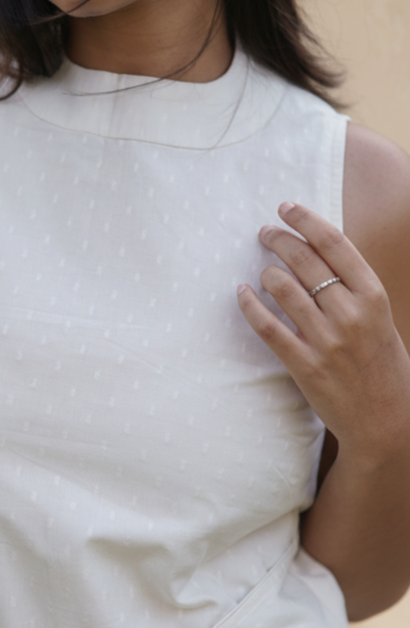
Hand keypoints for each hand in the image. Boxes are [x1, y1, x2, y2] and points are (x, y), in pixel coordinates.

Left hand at [237, 202, 409, 462]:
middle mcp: (350, 313)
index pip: (334, 243)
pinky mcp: (304, 364)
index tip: (286, 208)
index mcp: (373, 296)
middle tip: (264, 234)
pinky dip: (250, 305)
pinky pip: (267, 326)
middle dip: (278, 239)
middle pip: (304, 260)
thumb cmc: (382, 365)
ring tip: (262, 270)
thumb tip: (317, 253)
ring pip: (282, 288)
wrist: (385, 419)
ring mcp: (326, 340)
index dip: (305, 220)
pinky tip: (242, 293)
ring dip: (266, 272)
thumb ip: (354, 289)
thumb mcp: (381, 319)